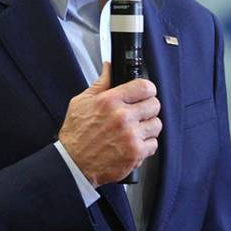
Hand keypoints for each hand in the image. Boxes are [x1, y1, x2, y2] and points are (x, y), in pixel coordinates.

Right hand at [58, 63, 161, 186]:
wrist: (73, 163)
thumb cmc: (76, 134)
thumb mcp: (82, 102)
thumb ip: (100, 83)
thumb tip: (109, 67)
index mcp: (110, 101)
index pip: (144, 86)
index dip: (147, 89)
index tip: (145, 93)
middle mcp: (122, 117)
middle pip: (154, 105)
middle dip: (148, 108)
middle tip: (139, 113)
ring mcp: (130, 136)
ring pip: (157, 124)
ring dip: (148, 127)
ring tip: (136, 129)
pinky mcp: (135, 153)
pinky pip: (154, 144)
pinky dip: (146, 145)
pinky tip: (134, 143)